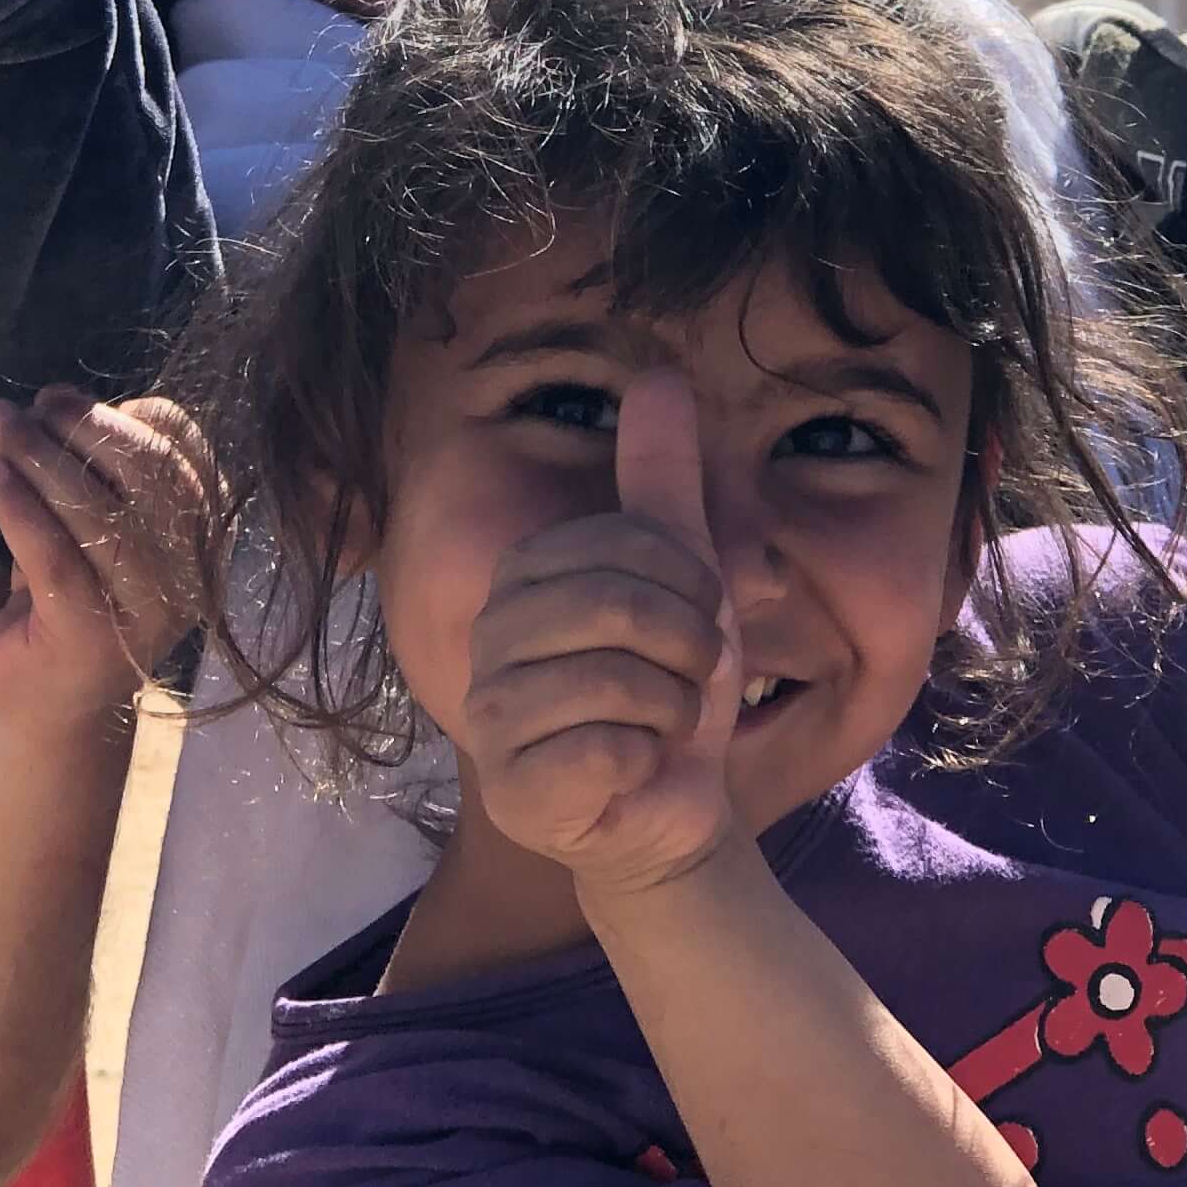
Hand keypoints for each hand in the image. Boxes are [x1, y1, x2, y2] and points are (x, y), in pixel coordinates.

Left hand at [0, 389, 206, 733]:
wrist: (51, 701)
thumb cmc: (72, 595)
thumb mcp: (90, 521)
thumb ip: (88, 465)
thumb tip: (56, 396)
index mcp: (203, 528)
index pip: (179, 446)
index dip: (118, 410)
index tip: (54, 400)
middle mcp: (191, 569)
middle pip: (146, 469)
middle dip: (75, 426)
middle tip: (12, 410)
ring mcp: (149, 607)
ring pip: (97, 510)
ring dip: (37, 457)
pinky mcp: (95, 637)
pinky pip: (55, 557)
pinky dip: (18, 509)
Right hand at [455, 371, 746, 904]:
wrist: (672, 811)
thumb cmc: (670, 688)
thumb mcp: (685, 576)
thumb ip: (662, 480)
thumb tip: (658, 375)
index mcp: (524, 576)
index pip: (626, 544)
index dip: (692, 587)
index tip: (697, 626)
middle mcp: (489, 637)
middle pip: (618, 608)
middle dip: (687, 652)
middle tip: (684, 683)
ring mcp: (490, 715)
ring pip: (616, 683)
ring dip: (671, 712)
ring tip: (657, 728)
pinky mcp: (511, 789)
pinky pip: (606, 750)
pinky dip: (646, 764)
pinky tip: (631, 773)